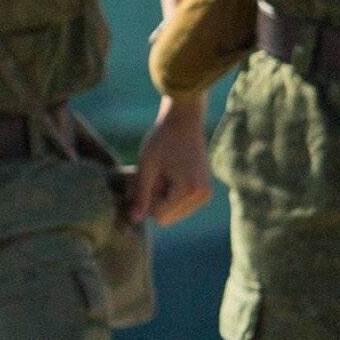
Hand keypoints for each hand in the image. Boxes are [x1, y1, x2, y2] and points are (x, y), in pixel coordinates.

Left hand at [127, 95, 214, 228]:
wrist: (184, 120)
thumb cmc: (163, 139)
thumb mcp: (147, 166)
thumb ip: (141, 195)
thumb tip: (134, 220)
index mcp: (189, 190)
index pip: (159, 215)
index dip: (145, 200)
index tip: (142, 179)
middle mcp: (202, 195)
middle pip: (167, 217)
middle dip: (154, 201)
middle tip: (150, 176)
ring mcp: (205, 194)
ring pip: (173, 213)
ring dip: (162, 198)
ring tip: (160, 174)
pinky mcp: (205, 190)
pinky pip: (181, 205)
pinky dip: (170, 195)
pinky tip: (169, 175)